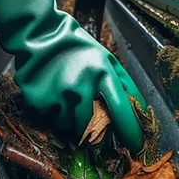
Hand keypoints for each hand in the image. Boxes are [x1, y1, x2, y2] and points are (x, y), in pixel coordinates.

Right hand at [0, 0, 144, 152]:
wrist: (40, 33)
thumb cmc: (77, 46)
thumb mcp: (106, 58)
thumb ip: (124, 83)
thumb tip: (140, 110)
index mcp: (102, 73)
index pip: (122, 111)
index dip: (131, 132)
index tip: (135, 145)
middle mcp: (80, 86)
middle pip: (93, 127)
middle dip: (94, 130)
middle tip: (92, 123)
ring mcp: (57, 94)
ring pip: (69, 126)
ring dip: (72, 119)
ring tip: (68, 96)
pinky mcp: (38, 100)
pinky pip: (50, 118)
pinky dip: (54, 111)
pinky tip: (53, 92)